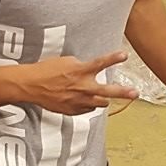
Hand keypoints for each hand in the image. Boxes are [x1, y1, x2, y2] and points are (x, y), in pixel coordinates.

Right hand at [14, 52, 136, 117]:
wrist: (30, 85)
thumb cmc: (46, 70)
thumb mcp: (65, 61)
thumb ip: (81, 66)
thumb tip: (90, 69)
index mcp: (80, 71)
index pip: (101, 63)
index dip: (114, 59)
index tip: (125, 55)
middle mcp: (82, 87)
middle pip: (108, 91)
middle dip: (124, 92)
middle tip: (135, 93)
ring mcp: (78, 101)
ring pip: (100, 103)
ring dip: (104, 98)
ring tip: (106, 96)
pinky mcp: (72, 110)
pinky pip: (88, 109)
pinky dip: (89, 104)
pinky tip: (85, 100)